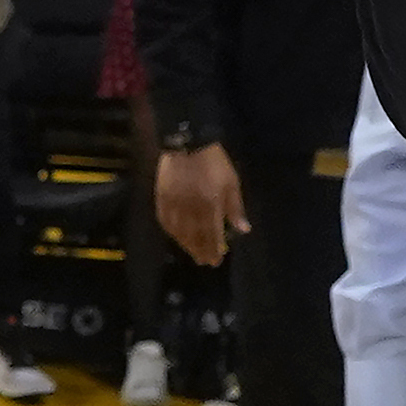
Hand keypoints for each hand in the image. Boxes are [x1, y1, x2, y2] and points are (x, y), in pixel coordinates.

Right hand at [156, 141, 248, 267]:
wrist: (188, 143)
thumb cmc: (215, 163)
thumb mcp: (231, 183)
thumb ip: (236, 208)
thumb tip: (243, 230)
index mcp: (211, 204)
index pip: (212, 234)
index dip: (214, 249)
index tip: (216, 261)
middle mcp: (191, 208)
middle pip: (195, 236)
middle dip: (200, 251)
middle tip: (204, 262)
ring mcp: (175, 203)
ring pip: (179, 231)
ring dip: (186, 245)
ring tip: (192, 254)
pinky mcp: (162, 197)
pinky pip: (165, 220)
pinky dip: (171, 231)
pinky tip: (175, 237)